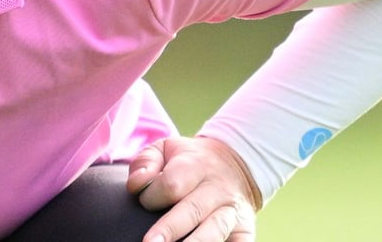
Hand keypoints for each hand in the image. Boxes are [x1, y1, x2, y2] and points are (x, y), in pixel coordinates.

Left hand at [126, 135, 261, 241]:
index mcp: (195, 166)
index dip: (151, 197)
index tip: (144, 202)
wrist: (236, 165)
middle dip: (170, 229)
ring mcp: (232, 211)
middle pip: (192, 210)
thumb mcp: (165, 150)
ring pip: (215, 230)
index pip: (171, 184)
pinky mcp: (244, 230)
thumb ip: (145, 163)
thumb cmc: (188, 161)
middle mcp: (217, 189)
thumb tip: (137, 185)